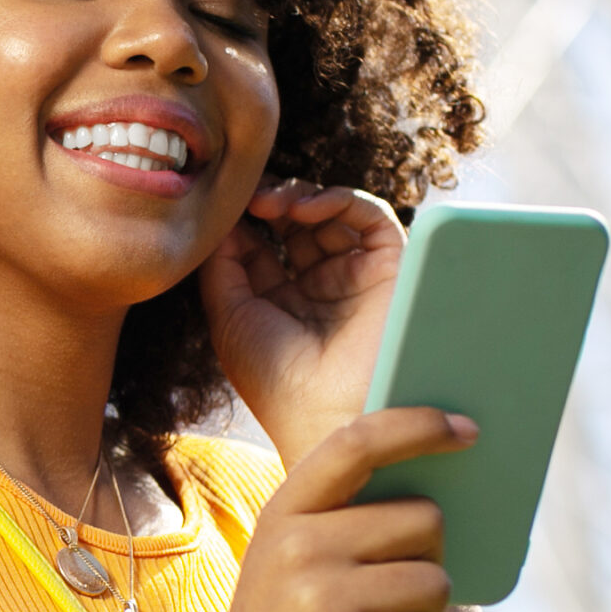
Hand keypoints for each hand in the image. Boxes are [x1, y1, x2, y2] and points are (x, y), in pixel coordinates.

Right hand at [151, 409, 471, 611]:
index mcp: (282, 516)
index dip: (416, 426)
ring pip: (435, 583)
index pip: (355, 444)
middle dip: (426, 563)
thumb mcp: (287, 573)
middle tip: (384, 608)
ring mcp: (319, 597)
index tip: (466, 428)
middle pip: (424, 518)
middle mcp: (297, 546)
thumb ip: (340, 528)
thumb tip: (440, 499)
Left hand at [197, 180, 405, 465]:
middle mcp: (318, 289)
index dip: (243, 222)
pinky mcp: (390, 269)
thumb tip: (220, 221)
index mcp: (279, 304)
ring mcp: (354, 278)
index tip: (226, 207)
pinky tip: (309, 208)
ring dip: (301, 198)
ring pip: (331, 216)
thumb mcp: (228, 317)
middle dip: (272, 204)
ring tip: (275, 204)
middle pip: (295, 226)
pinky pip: (371, 218)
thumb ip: (220, 266)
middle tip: (253, 199)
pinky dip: (342, 201)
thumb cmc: (273, 376)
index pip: (261, 246)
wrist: (330, 413)